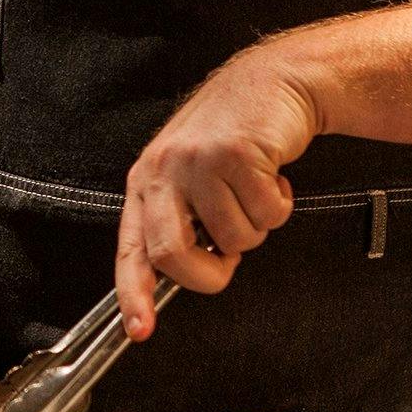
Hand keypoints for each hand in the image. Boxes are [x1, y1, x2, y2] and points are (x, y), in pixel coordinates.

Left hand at [115, 44, 323, 338]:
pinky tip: (273, 175)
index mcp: (146, 181)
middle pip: (172, 255)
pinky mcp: (237, 154)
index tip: (140, 330)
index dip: (133, 294)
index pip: (131, 248)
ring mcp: (198, 162)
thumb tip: (179, 277)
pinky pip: (266, 215)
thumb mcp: (190, 174)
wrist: (272, 80)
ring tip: (255, 191)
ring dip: (256, 227)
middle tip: (230, 258)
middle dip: (209, 273)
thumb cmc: (234, 135)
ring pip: (233, 240)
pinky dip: (280, 205)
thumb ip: (180, 220)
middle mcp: (163, 171)